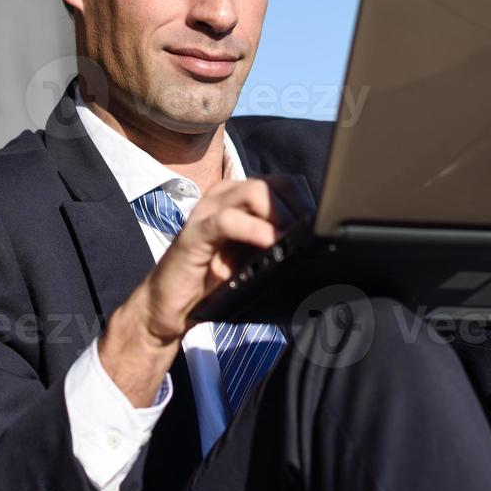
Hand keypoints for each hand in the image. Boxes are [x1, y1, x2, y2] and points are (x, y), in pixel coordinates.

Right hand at [99, 174, 307, 405]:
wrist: (169, 307)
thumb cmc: (214, 282)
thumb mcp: (254, 259)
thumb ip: (277, 243)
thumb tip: (316, 243)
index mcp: (240, 198)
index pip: (284, 183)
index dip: (307, 201)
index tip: (321, 228)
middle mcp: (224, 196)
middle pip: (274, 183)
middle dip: (299, 207)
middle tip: (312, 235)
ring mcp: (207, 211)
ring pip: (254, 191)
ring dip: (282, 214)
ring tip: (296, 239)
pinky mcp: (194, 233)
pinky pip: (228, 220)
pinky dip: (254, 230)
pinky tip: (271, 243)